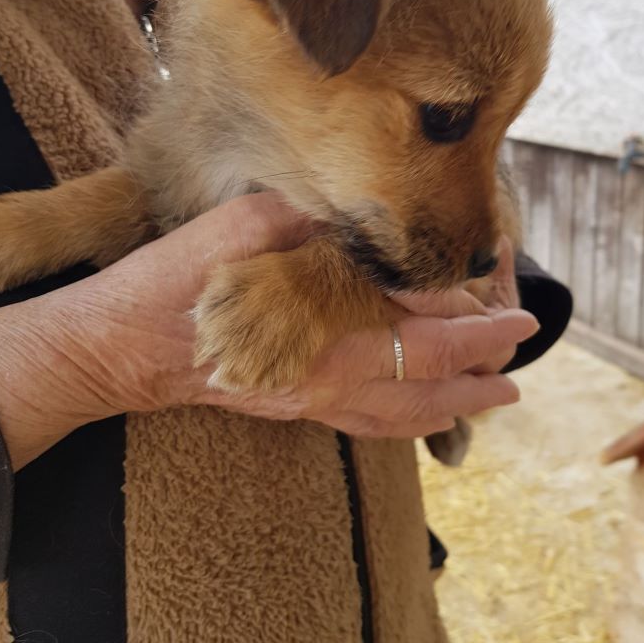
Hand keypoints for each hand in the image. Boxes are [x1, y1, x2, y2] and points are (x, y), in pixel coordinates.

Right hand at [0, 194, 537, 467]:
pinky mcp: (293, 407)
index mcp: (328, 329)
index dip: (470, 313)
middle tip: (522, 352)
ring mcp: (312, 400)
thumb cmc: (180, 281)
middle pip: (427, 380)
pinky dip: (408, 423)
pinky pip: (366, 427)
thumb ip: (315, 221)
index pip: (422, 325)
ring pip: (403, 415)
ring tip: (498, 399)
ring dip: (457, 404)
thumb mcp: (247, 225)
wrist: (121, 344)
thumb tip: (367, 215)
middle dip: (482, 365)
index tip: (506, 298)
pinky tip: (424, 418)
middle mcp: (330, 376)